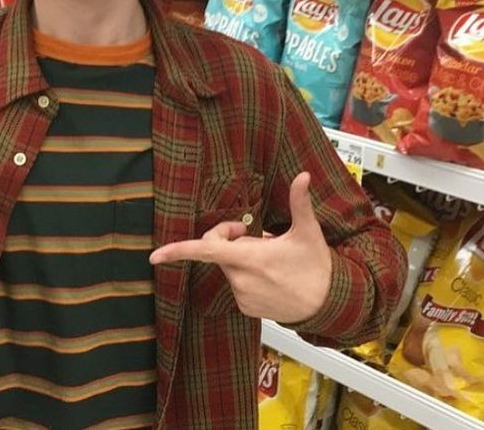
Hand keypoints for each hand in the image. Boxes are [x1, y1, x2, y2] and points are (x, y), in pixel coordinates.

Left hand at [149, 172, 332, 322]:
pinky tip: (269, 275)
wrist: (328, 305)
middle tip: (253, 234)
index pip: (205, 251)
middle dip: (229, 238)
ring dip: (241, 258)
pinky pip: (236, 283)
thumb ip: (300, 202)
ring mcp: (242, 296)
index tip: (154, 255)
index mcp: (249, 259)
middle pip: (218, 251)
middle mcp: (241, 280)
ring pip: (228, 267)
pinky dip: (246, 275)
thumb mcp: (307, 231)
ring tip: (269, 259)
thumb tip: (303, 176)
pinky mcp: (246, 307)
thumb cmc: (317, 267)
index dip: (177, 251)